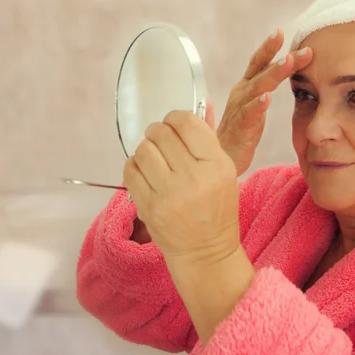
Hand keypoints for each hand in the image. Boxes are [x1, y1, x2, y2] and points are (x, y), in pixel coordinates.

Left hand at [123, 108, 239, 263]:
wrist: (205, 251)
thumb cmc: (216, 210)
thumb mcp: (223, 172)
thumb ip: (209, 138)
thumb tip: (201, 103)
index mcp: (217, 165)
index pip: (187, 123)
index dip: (175, 118)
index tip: (172, 124)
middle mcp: (194, 178)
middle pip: (161, 134)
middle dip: (157, 132)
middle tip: (159, 140)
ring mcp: (169, 194)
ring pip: (144, 150)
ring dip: (145, 148)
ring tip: (152, 157)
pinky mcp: (149, 207)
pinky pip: (130, 171)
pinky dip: (134, 165)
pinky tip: (144, 171)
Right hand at [217, 29, 313, 175]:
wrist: (220, 162)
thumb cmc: (234, 138)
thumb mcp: (248, 112)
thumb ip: (255, 97)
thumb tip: (267, 86)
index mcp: (243, 89)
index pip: (257, 63)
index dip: (268, 48)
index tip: (281, 32)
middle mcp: (240, 94)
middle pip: (261, 70)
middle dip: (282, 57)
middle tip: (303, 49)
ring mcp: (239, 109)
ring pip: (257, 87)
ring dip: (274, 74)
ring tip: (289, 62)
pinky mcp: (240, 128)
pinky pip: (249, 114)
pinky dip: (258, 104)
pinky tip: (268, 98)